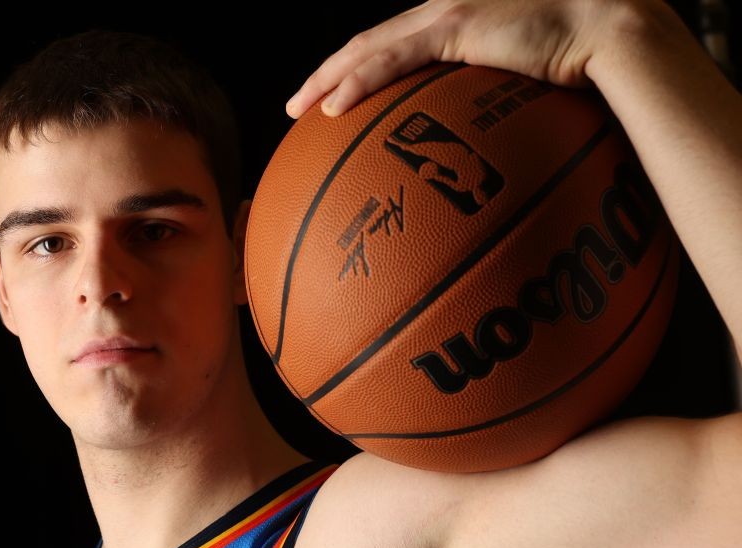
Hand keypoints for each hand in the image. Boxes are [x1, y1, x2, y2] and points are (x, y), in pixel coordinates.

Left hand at [285, 0, 646, 118]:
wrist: (615, 31)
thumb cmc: (585, 63)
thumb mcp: (530, 90)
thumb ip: (499, 116)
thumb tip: (493, 166)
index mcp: (458, 24)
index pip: (395, 48)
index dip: (360, 71)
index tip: (334, 101)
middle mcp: (445, 12)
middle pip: (369, 44)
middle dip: (327, 74)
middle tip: (298, 105)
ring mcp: (449, 14)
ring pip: (368, 48)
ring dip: (327, 79)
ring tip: (299, 108)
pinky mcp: (457, 25)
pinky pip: (392, 58)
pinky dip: (358, 82)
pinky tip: (332, 107)